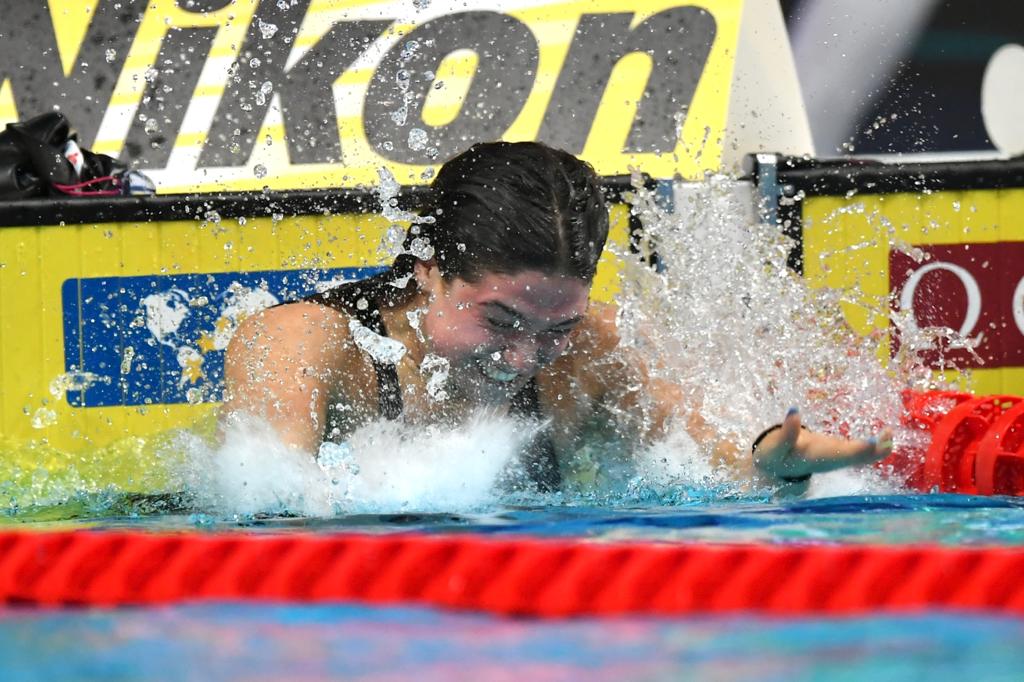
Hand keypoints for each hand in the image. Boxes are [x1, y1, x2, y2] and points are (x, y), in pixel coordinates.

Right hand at [751, 407, 892, 485]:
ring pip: (864, 457)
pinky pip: (861, 452)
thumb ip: (786, 431)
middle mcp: (834, 460)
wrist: (775, 467)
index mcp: (821, 458)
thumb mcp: (776, 446)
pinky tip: (883, 434)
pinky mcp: (839, 451)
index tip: (875, 440)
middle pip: (861, 459)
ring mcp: (838, 457)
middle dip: (877, 449)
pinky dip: (874, 444)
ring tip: (890, 431)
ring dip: (879, 447)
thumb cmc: (775, 456)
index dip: (862, 449)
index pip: (846, 456)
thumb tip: (793, 410)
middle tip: (889, 432)